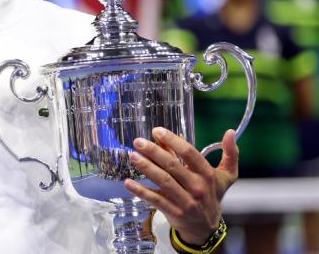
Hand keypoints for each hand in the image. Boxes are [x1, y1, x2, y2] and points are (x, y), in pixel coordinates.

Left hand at [124, 127, 238, 244]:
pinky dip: (141, 191)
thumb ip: (230, 153)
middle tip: (138, 141)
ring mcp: (186, 201)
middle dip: (154, 152)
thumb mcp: (226, 176)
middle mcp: (197, 187)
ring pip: (163, 181)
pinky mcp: (174, 212)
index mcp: (207, 175)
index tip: (157, 131)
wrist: (207, 228)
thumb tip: (230, 132)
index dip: (173, 140)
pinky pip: (155, 200)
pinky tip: (128, 182)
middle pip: (173, 166)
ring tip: (133, 156)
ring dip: (146, 168)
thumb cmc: (213, 195)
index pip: (190, 153)